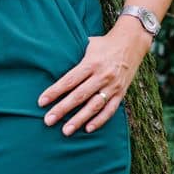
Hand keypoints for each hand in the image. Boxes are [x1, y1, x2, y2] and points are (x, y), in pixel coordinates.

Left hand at [37, 19, 151, 134]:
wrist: (131, 43)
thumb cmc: (103, 44)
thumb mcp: (87, 45)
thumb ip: (74, 55)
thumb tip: (52, 62)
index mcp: (91, 63)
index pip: (69, 80)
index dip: (55, 92)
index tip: (41, 102)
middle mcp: (102, 76)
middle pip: (79, 95)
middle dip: (62, 109)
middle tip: (48, 121)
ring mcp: (112, 86)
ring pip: (94, 106)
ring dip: (79, 119)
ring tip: (66, 130)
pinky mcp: (121, 93)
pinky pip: (110, 110)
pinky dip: (99, 120)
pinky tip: (88, 129)